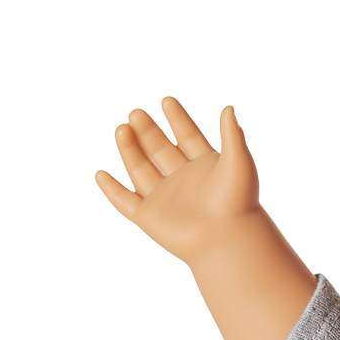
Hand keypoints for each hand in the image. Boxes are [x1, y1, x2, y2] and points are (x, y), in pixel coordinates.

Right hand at [95, 97, 264, 266]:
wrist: (229, 239)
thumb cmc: (239, 204)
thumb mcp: (239, 163)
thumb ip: (232, 135)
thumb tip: (229, 108)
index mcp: (205, 168)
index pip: (188, 137)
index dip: (178, 120)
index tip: (167, 101)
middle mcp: (183, 182)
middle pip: (160, 150)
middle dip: (148, 131)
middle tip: (137, 114)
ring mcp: (165, 199)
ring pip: (141, 170)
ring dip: (130, 149)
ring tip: (123, 128)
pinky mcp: (150, 217)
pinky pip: (125, 202)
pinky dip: (112, 190)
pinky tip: (101, 174)